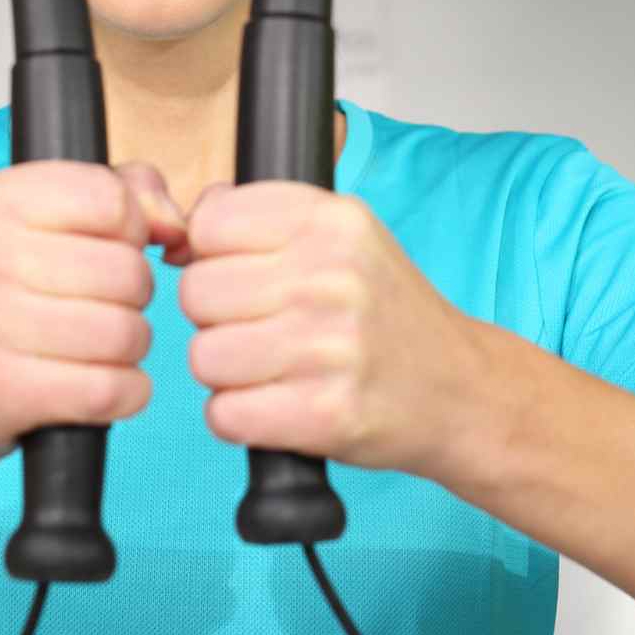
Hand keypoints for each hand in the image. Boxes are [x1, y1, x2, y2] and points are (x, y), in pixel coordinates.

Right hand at [0, 160, 187, 477]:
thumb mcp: (32, 228)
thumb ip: (118, 194)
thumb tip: (175, 225)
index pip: (110, 199)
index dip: (132, 231)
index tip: (110, 251)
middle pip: (127, 271)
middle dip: (133, 299)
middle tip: (99, 310)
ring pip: (126, 333)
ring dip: (131, 350)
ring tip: (96, 350)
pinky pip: (111, 389)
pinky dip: (126, 394)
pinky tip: (98, 387)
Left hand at [177, 181, 489, 478]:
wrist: (460, 390)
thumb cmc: (383, 310)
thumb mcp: (340, 234)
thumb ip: (258, 217)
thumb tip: (175, 236)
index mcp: (331, 220)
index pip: (208, 224)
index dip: (211, 255)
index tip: (241, 274)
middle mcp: (332, 276)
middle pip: (196, 293)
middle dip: (216, 317)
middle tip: (261, 328)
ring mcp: (330, 347)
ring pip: (203, 356)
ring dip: (224, 372)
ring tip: (271, 368)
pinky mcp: (327, 414)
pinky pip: (224, 413)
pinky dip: (238, 417)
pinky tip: (276, 404)